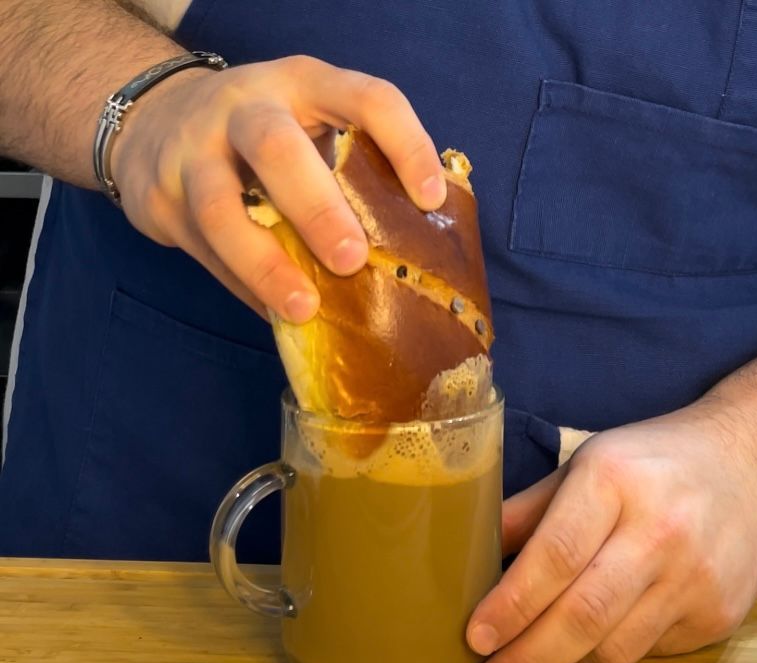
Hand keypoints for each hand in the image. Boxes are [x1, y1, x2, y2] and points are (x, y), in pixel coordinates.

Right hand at [110, 56, 445, 319]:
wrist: (153, 121)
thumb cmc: (259, 138)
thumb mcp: (305, 124)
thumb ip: (345, 168)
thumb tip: (400, 255)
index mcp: (303, 85)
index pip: (366, 98)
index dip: (405, 144)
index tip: (430, 199)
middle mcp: (245, 107)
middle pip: (276, 148)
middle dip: (318, 208)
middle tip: (351, 260)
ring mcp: (194, 151)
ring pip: (222, 208)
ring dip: (265, 264)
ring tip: (303, 307)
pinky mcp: (162, 198)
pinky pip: (206, 251)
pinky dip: (244, 286)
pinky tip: (275, 311)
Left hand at [466, 403, 756, 662]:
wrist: (754, 466)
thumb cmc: (651, 463)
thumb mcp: (585, 463)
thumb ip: (529, 511)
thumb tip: (469, 555)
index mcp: (614, 481)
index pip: (555, 554)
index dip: (511, 603)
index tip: (475, 637)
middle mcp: (660, 531)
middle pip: (584, 615)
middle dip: (526, 660)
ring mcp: (696, 578)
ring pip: (614, 648)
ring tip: (534, 656)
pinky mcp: (719, 614)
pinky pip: (648, 652)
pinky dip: (609, 652)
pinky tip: (596, 634)